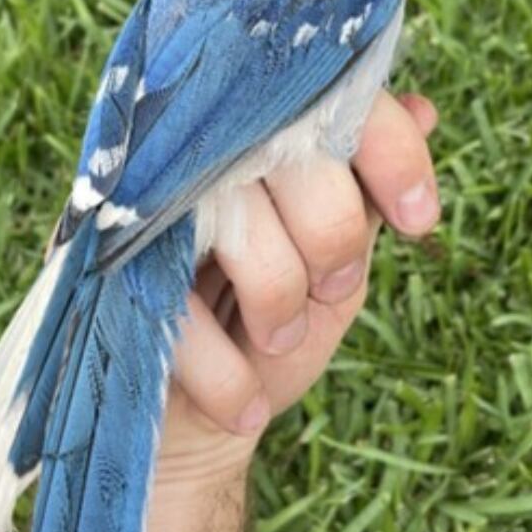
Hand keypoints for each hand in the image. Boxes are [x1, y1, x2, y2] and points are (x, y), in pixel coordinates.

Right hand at [155, 90, 440, 488]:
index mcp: (255, 139)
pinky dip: (229, 375)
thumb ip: (363, 204)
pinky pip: (181, 312)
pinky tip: (246, 407)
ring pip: (240, 221)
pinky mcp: (105, 276)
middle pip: (291, 152)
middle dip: (332, 235)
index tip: (419, 220)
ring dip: (278, 301)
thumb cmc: (263, 337)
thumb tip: (426, 110)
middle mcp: (195, 153)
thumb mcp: (333, 274)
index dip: (389, 149)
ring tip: (277, 339)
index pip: (331, 96)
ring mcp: (144, 211)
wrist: (187, 435)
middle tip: (328, 289)